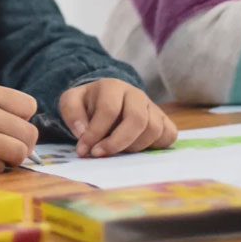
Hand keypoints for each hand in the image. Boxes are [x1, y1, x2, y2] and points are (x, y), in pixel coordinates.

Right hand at [0, 83, 39, 173]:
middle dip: (24, 142)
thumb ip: (5, 107)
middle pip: (29, 132)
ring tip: (1, 153)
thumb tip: (32, 136)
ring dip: (13, 156)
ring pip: (19, 151)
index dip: (23, 116)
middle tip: (11, 143)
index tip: (8, 120)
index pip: (29, 106)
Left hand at [58, 78, 177, 157]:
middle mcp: (136, 94)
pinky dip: (154, 146)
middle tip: (100, 154)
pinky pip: (168, 135)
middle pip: (137, 119)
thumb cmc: (88, 104)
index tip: (84, 150)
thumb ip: (72, 114)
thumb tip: (83, 133)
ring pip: (154, 129)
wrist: (106, 100)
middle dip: (117, 142)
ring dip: (133, 147)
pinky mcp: (164, 120)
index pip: (109, 110)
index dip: (95, 133)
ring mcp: (152, 106)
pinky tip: (136, 148)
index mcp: (112, 86)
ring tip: (117, 150)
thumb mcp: (71, 102)